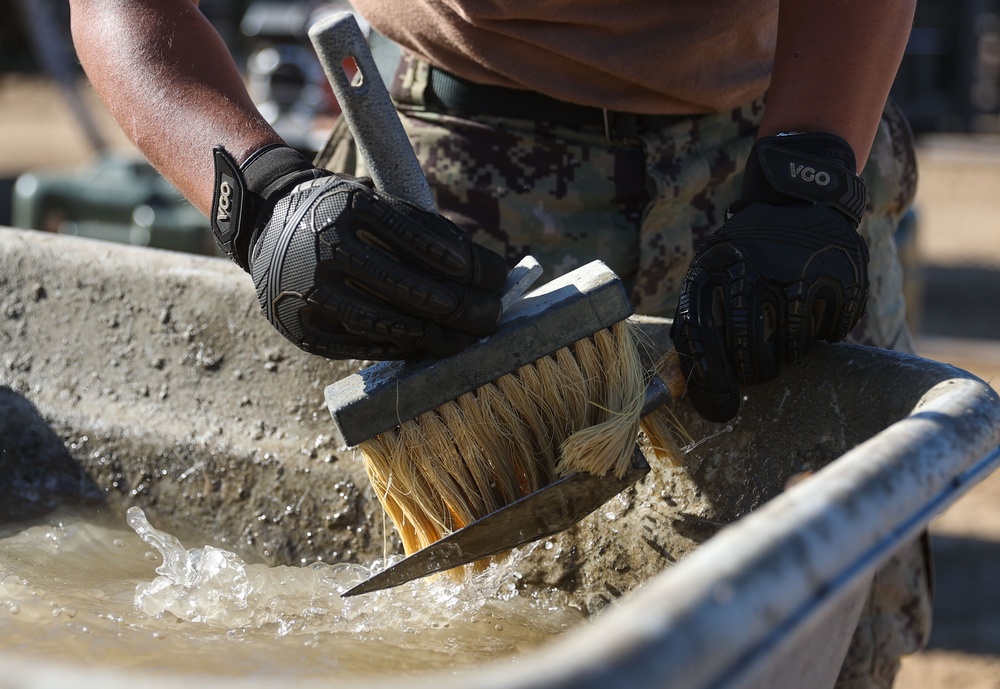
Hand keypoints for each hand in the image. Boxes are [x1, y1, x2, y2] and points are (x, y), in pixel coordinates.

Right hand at [211, 144, 505, 358]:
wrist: (264, 219)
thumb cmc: (339, 211)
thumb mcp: (373, 201)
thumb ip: (419, 229)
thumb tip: (480, 270)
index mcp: (351, 206)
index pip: (424, 242)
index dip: (468, 264)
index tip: (497, 277)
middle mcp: (327, 245)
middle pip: (411, 287)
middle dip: (462, 306)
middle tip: (492, 315)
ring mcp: (309, 288)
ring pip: (387, 322)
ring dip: (435, 335)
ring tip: (464, 338)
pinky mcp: (300, 325)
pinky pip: (359, 343)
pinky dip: (397, 347)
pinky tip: (425, 345)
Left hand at [670, 133, 869, 421]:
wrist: (798, 199)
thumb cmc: (744, 254)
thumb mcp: (709, 273)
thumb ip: (694, 325)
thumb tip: (684, 388)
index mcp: (711, 270)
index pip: (701, 339)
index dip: (709, 381)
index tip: (720, 409)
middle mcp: (754, 270)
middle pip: (751, 356)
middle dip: (754, 373)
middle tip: (758, 370)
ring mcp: (802, 272)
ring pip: (792, 350)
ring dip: (787, 352)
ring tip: (782, 326)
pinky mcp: (842, 276)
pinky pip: (829, 333)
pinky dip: (820, 332)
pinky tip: (811, 305)